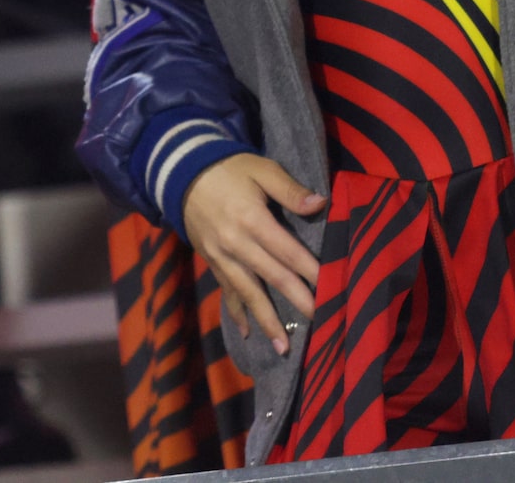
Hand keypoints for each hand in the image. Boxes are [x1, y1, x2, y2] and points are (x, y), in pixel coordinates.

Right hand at [178, 153, 326, 354]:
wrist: (182, 173)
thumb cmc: (231, 169)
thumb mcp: (262, 169)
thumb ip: (290, 189)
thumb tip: (320, 203)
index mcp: (252, 219)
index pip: (287, 251)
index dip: (310, 270)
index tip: (332, 287)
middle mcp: (236, 244)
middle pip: (272, 277)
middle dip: (297, 301)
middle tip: (320, 322)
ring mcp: (221, 257)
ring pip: (248, 293)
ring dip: (267, 320)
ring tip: (284, 346)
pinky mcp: (212, 262)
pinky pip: (227, 292)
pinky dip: (237, 313)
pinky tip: (248, 332)